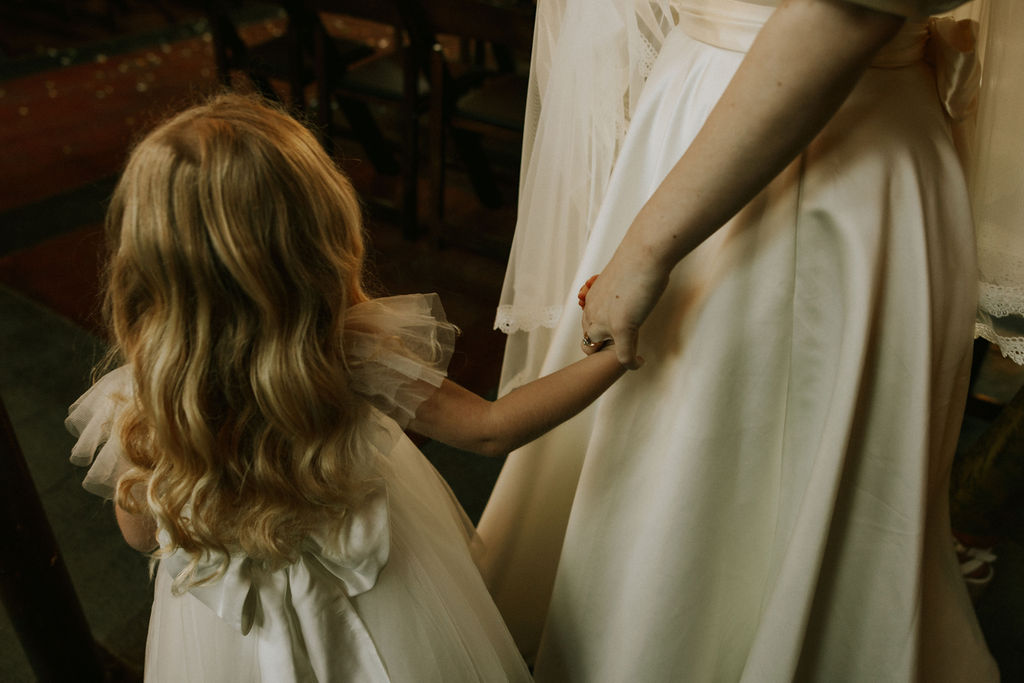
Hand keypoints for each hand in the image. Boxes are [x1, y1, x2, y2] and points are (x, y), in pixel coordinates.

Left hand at [580, 243, 667, 368]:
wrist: (644, 254)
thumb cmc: (638, 259)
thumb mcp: (621, 277)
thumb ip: (621, 289)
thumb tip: (632, 290)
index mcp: (591, 299)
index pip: (588, 324)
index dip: (601, 332)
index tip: (617, 332)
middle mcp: (593, 312)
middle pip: (588, 341)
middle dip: (603, 347)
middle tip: (624, 345)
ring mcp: (605, 322)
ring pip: (599, 350)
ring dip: (612, 354)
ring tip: (630, 351)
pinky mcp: (621, 329)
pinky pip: (623, 357)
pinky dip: (631, 363)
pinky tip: (640, 362)